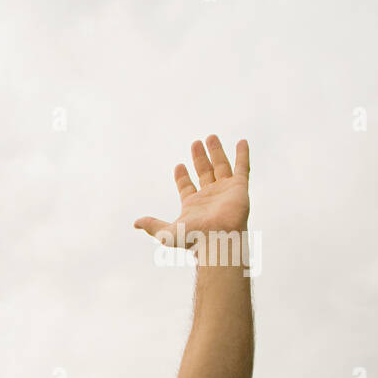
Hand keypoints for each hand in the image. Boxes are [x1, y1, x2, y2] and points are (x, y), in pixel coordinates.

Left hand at [134, 134, 249, 246]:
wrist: (217, 240)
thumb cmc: (194, 240)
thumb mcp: (167, 233)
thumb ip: (152, 226)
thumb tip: (135, 223)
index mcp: (192, 205)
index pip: (186, 186)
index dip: (182, 176)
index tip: (179, 165)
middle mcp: (209, 196)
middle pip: (204, 172)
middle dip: (199, 158)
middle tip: (195, 142)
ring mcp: (225, 191)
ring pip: (221, 166)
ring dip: (216, 152)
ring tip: (210, 136)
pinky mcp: (239, 188)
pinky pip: (242, 167)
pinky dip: (242, 155)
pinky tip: (242, 142)